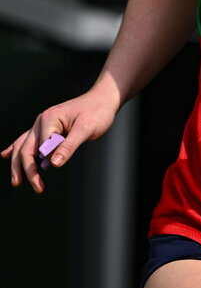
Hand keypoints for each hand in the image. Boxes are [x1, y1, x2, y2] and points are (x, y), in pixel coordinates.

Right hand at [1, 91, 117, 193]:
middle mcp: (41, 121)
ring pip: (24, 146)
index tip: (54, 167)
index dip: (45, 161)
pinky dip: (17, 148)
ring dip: (19, 164)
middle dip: (28, 170)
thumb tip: (53, 164)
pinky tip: (5, 155)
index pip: (40, 147)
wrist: (103, 99)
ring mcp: (42, 124)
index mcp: (49, 119)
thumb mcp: (86, 129)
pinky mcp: (47, 128)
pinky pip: (28, 140)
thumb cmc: (97, 112)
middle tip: (37, 188)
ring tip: (16, 182)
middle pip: (26, 148)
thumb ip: (69, 146)